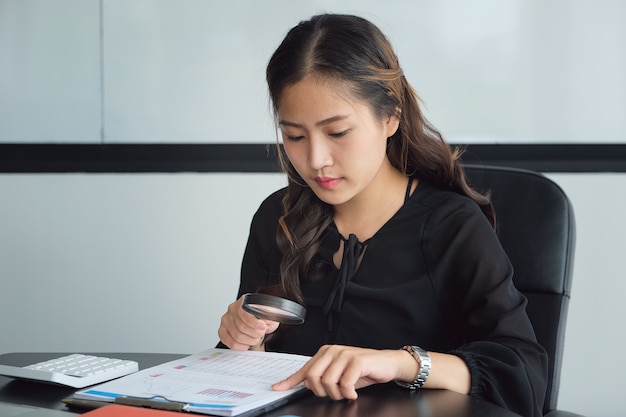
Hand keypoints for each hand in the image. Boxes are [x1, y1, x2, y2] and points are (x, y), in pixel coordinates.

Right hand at [218, 294, 279, 350]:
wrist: (256, 324)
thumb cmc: (262, 318)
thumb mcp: (269, 314)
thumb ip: (268, 316)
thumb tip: (264, 323)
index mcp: (243, 301)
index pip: (243, 312)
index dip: (254, 322)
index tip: (263, 328)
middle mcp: (232, 309)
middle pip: (241, 326)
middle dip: (254, 334)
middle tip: (260, 335)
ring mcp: (226, 320)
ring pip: (236, 336)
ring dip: (249, 340)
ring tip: (255, 339)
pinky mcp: (222, 331)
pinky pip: (230, 342)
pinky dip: (240, 346)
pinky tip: (247, 344)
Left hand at [272, 345, 411, 399]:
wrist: (387, 363)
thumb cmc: (363, 370)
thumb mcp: (339, 375)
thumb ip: (321, 378)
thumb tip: (304, 384)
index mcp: (325, 353)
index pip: (305, 369)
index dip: (290, 381)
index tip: (278, 388)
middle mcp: (333, 351)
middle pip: (313, 377)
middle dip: (321, 392)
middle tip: (335, 394)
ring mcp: (344, 354)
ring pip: (328, 382)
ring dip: (337, 394)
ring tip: (346, 392)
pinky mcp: (357, 361)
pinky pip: (345, 383)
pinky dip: (349, 393)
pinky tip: (354, 393)